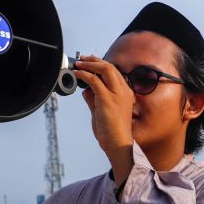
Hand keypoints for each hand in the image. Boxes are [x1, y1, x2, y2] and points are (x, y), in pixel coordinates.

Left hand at [74, 55, 134, 185]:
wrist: (118, 144)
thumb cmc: (112, 132)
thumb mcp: (102, 111)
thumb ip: (94, 99)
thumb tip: (85, 90)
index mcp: (126, 93)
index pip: (114, 72)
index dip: (101, 64)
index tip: (90, 62)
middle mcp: (124, 90)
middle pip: (110, 67)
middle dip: (95, 60)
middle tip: (83, 58)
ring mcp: (117, 94)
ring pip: (104, 69)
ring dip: (89, 64)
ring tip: (78, 63)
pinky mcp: (107, 99)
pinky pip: (94, 80)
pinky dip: (84, 74)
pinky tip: (77, 73)